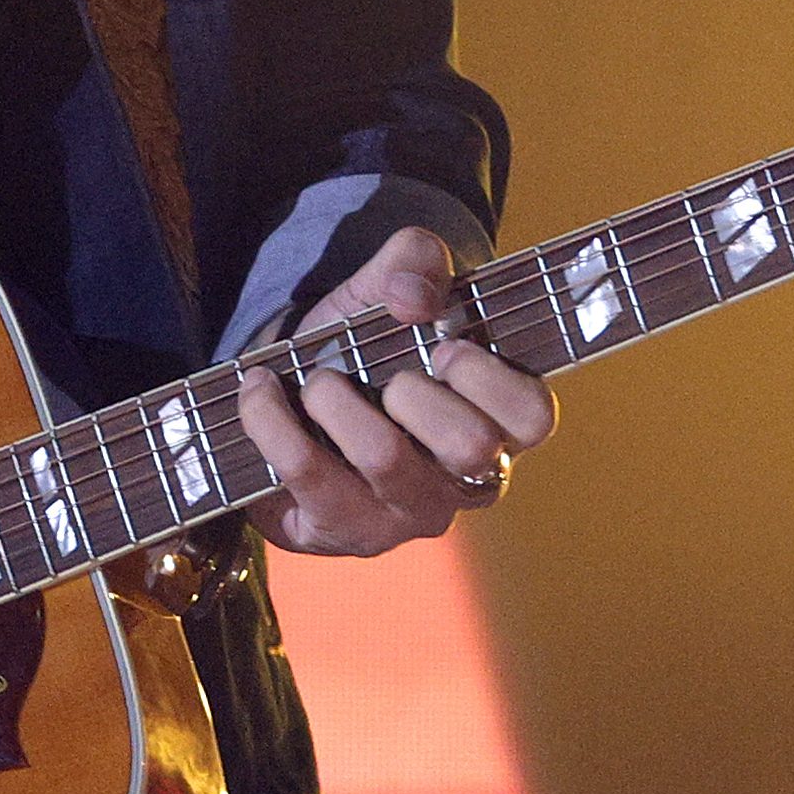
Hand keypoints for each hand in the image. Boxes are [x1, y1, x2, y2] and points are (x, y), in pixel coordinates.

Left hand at [239, 225, 555, 559]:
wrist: (293, 405)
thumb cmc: (366, 350)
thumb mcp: (391, 289)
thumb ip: (416, 262)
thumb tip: (413, 297)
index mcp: (499, 426)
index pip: (533, 418)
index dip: (491, 378)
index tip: (445, 347)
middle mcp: (465, 482)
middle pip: (470, 445)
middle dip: (415, 392)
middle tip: (387, 376)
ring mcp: (406, 516)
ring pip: (385, 458)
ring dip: (337, 401)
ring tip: (317, 382)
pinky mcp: (344, 532)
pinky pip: (308, 474)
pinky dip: (273, 420)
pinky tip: (259, 391)